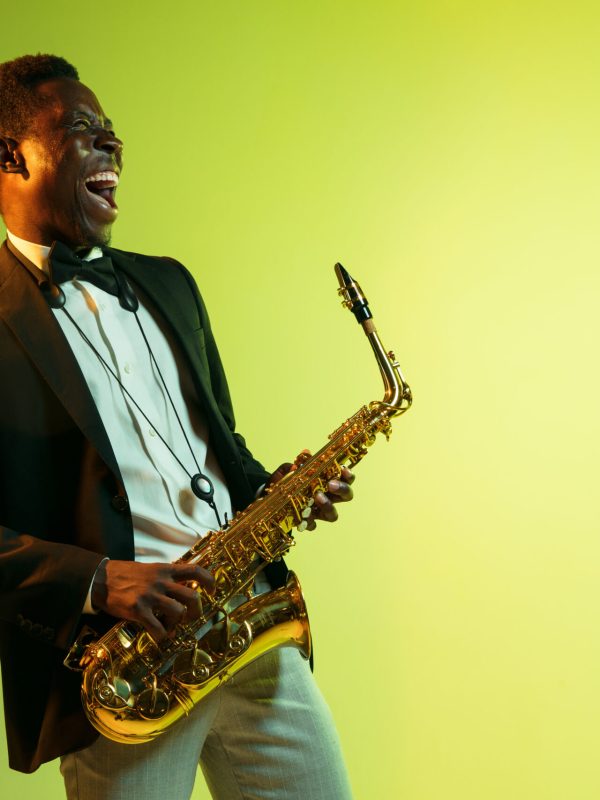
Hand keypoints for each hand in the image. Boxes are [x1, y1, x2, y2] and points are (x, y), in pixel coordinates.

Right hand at [91, 560, 214, 641]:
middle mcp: (161, 582)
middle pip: (192, 596)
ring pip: (178, 612)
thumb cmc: (125, 574)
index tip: (212, 591)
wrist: (100, 579)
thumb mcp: (150, 569)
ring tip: (171, 626)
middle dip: (196, 610)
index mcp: (165, 570)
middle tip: (191, 617)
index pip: (195, 570)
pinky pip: (158, 628)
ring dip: (178, 623)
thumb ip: (166, 577)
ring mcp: (150, 596)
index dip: (209, 581)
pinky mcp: (138, 610)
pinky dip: (162, 636)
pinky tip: (158, 635)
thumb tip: (182, 588)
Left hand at [268, 455, 354, 530]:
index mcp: (328, 482)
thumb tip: (305, 452)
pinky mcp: (308, 522)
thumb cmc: (287, 481)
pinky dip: (309, 522)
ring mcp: (319, 512)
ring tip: (317, 497)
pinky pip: (313, 525)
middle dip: (342, 489)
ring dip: (328, 506)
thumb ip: (298, 462)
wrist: (271, 497)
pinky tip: (303, 517)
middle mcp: (328, 497)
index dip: (348, 474)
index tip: (343, 468)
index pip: (345, 478)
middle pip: (346, 496)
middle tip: (331, 484)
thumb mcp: (289, 469)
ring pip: (333, 514)